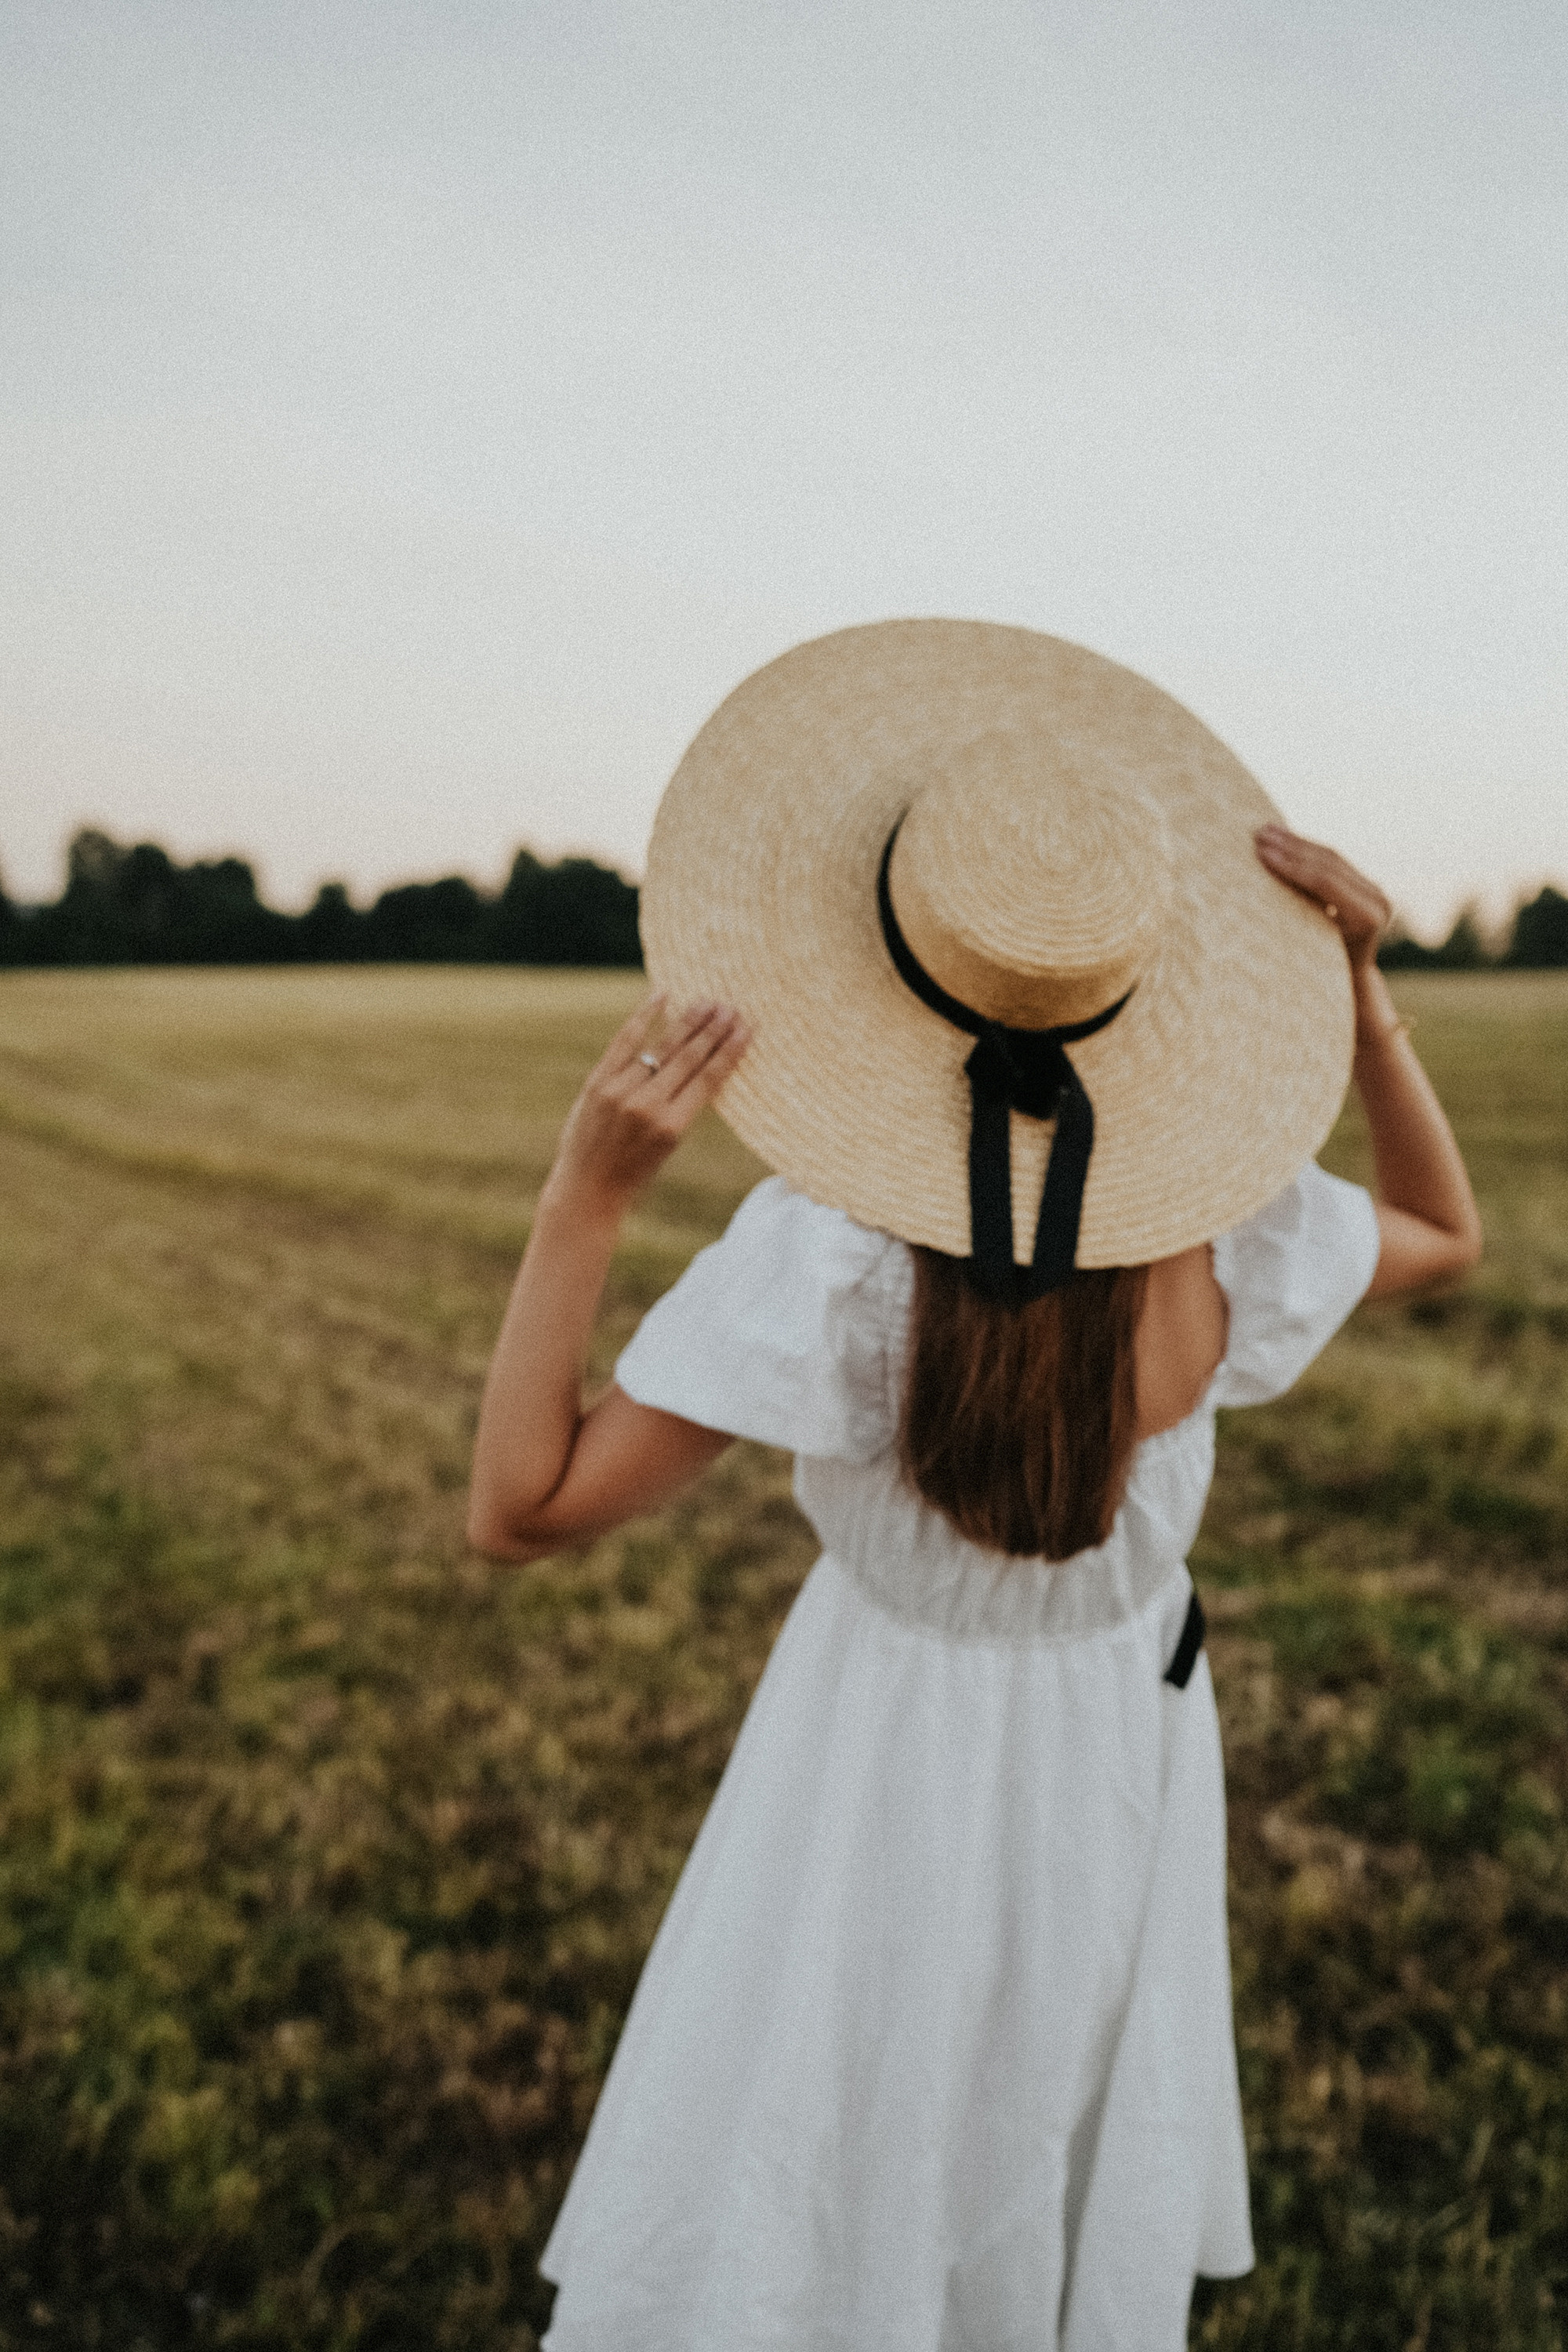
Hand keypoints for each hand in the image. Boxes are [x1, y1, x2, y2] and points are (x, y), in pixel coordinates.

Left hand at [546, 995, 750, 1222]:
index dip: (730, 1051)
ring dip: (688, 1022)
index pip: (708, 1079)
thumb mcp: (668, 1148)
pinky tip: (662, 996)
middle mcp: (647, 1105)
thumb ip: (682, 1109)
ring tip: (708, 1002)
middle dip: (713, 1030)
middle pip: (689, 1058)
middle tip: (731, 1007)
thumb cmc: (634, 1176)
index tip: (746, 1029)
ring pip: (662, 1047)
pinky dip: (644, 1018)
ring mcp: (619, 1091)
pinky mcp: (597, 1082)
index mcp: (672, 1127)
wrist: (586, 1191)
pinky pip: (624, 1042)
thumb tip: (701, 1065)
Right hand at [1253, 825, 1390, 973]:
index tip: (1261, 853)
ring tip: (1266, 830)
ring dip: (1296, 842)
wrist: (1351, 979)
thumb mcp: (1311, 951)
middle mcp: (1378, 900)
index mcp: (1368, 918)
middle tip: (1259, 835)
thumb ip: (1300, 920)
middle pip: (1329, 864)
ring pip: (1331, 857)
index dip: (1291, 865)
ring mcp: (1375, 890)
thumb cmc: (1322, 974)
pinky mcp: (1367, 883)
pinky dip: (1306, 849)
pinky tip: (1284, 838)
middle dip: (1291, 847)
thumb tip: (1264, 894)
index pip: (1325, 882)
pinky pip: (1333, 859)